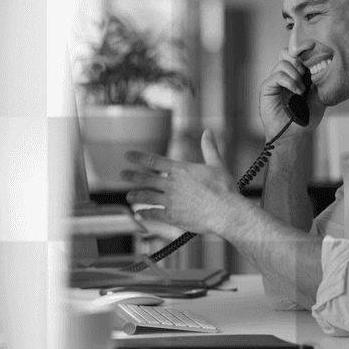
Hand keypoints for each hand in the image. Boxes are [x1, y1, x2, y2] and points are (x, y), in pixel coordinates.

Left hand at [122, 129, 244, 234]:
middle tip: (122, 175)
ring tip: (128, 197)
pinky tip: (140, 214)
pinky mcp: (172, 217)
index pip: (154, 161)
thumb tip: (208, 131)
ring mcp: (170, 201)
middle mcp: (171, 184)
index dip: (138, 157)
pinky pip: (154, 215)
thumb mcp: (217, 164)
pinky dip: (145, 214)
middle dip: (132, 176)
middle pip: (146, 179)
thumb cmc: (224, 189)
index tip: (128, 155)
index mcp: (180, 170)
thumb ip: (209, 148)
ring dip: (136, 196)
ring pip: (147, 197)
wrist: (225, 211)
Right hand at [259, 49, 325, 140]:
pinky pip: (277, 75)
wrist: (292, 136)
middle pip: (287, 52)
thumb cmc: (304, 120)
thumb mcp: (319, 100)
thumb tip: (324, 68)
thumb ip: (321, 84)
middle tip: (306, 73)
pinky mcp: (267, 87)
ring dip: (295, 74)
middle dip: (299, 59)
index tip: (315, 56)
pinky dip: (289, 81)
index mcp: (297, 76)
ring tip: (301, 89)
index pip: (298, 55)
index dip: (305, 52)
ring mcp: (275, 81)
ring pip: (283, 62)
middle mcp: (285, 76)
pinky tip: (296, 91)